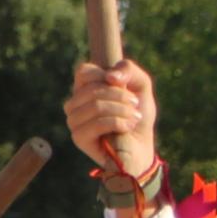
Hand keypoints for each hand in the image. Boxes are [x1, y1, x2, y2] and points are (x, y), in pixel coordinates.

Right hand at [67, 59, 158, 179]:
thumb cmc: (138, 116)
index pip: (83, 72)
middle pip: (92, 89)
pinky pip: (98, 123)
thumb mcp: (140, 85)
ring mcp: (74, 122)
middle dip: (120, 95)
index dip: (104, 74)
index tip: (124, 85)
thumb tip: (110, 77)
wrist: (141, 147)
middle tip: (135, 104)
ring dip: (122, 110)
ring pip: (95, 106)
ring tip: (134, 118)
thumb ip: (128, 70)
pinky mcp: (79, 138)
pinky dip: (119, 123)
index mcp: (84, 89)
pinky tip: (128, 127)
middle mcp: (74, 105)